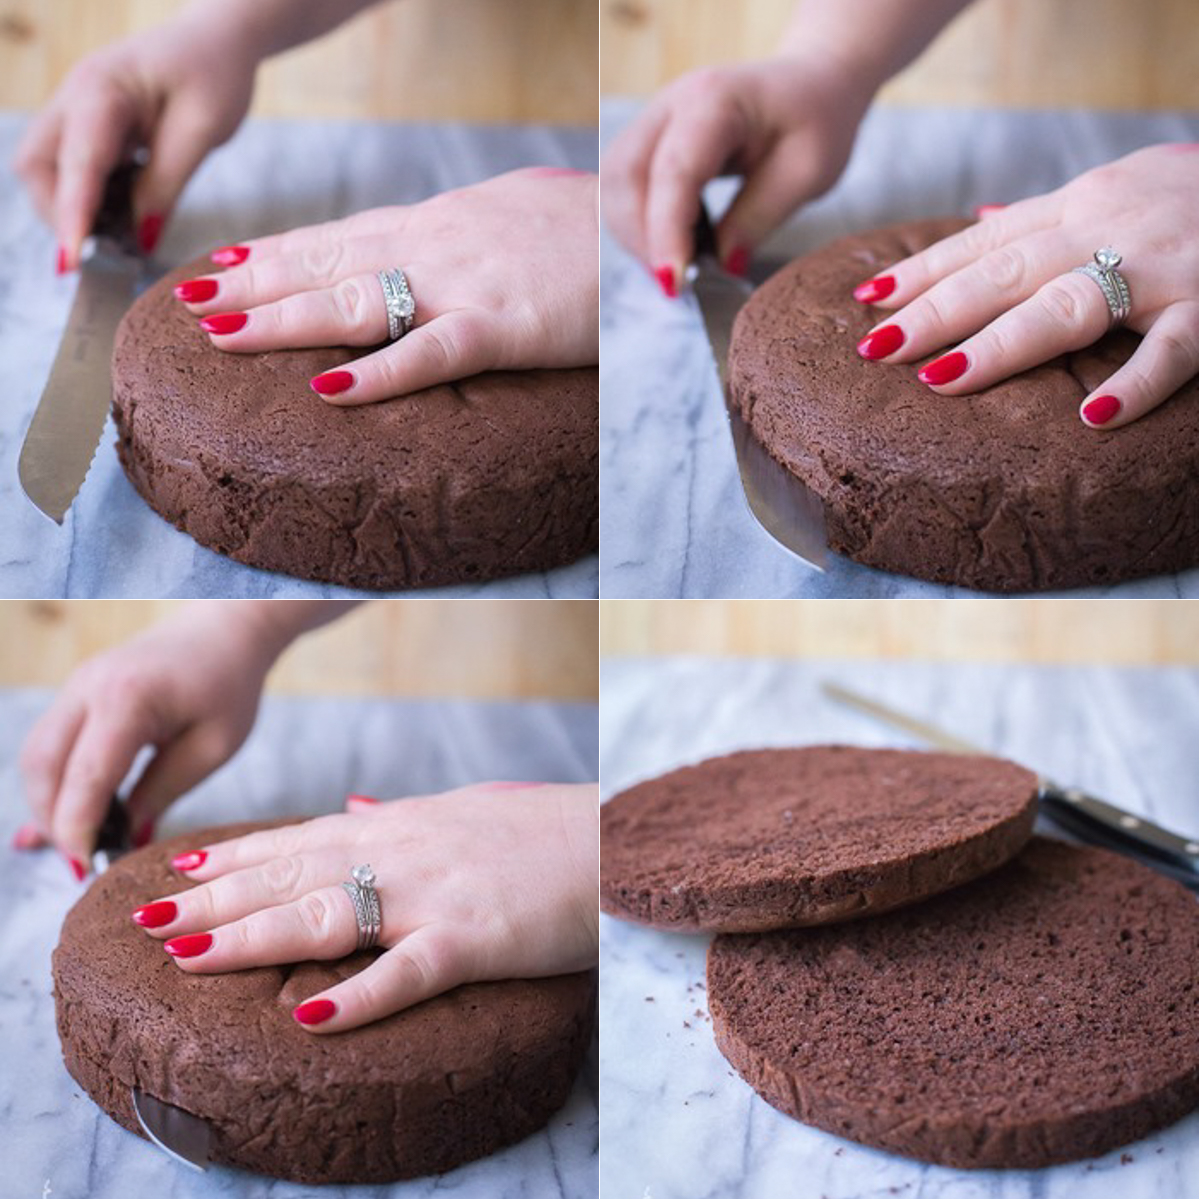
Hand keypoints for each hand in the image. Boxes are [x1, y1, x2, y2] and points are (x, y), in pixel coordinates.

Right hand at [12, 8, 256, 269]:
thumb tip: (138, 237)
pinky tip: (125, 212)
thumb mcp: (202, 131)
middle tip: (104, 251)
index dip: (72, 215)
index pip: (77, 163)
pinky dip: (89, 197)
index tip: (73, 261)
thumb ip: (167, 184)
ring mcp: (77, 109)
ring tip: (118, 235)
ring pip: (47, 169)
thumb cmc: (215, 74)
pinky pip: (71, 168)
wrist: (219, 38)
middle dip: (61, 213)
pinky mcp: (89, 124)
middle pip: (38, 166)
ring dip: (73, 208)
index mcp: (102, 90)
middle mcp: (76, 96)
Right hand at [17, 604, 279, 875]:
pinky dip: (53, 782)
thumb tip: (127, 839)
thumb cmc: (229, 684)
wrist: (226, 629)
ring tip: (81, 841)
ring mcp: (76, 685)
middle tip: (85, 860)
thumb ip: (164, 792)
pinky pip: (48, 744)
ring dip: (49, 804)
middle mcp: (88, 687)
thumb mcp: (213, 747)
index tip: (88, 867)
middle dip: (56, 821)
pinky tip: (66, 816)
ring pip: (36, 757)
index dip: (79, 828)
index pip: (86, 776)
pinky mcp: (77, 692)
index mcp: (128, 699)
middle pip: (43, 768)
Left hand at [130, 783, 599, 1033]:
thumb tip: (356, 809)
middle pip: (292, 875)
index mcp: (401, 827)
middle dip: (214, 898)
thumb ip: (405, 815)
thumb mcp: (466, 809)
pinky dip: (358, 996)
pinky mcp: (475, 938)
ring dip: (250, 936)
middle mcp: (402, 853)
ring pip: (325, 914)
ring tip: (183, 954)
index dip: (233, 859)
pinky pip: (408, 970)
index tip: (176, 870)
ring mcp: (434, 894)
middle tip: (143, 917)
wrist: (614, 839)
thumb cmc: (544, 831)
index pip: (300, 838)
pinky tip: (309, 1018)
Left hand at [171, 168, 598, 404]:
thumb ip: (469, 233)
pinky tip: (330, 390)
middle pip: (328, 263)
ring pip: (356, 300)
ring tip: (221, 335)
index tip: (223, 266)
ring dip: (284, 319)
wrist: (652, 224)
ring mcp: (465, 283)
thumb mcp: (517, 214)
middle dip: (255, 284)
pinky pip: (431, 352)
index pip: (341, 235)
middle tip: (191, 304)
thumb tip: (443, 247)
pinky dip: (380, 373)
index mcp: (440, 223)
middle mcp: (436, 245)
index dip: (277, 252)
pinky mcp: (505, 326)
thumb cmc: (593, 227)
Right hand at [601, 56, 870, 295]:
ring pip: (614, 184)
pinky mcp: (649, 142)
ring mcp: (654, 120)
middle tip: (678, 283)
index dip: (667, 231)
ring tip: (677, 266)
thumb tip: (721, 265)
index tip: (674, 283)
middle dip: (642, 239)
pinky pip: (623, 187)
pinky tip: (673, 246)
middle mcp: (671, 104)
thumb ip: (760, 217)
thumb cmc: (817, 122)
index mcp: (714, 100)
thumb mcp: (808, 172)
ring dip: (635, 235)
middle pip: (625, 175)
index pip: (673, 171)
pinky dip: (638, 226)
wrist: (811, 84)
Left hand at [853, 143, 1199, 429]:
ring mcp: (1161, 268)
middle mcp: (1108, 229)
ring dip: (1002, 344)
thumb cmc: (1192, 195)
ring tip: (942, 379)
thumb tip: (976, 223)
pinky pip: (1174, 349)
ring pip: (1070, 306)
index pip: (983, 242)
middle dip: (937, 312)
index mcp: (1079, 206)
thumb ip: (1045, 215)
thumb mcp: (1114, 190)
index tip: (868, 301)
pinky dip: (1137, 383)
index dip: (923, 271)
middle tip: (876, 348)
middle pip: (1006, 273)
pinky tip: (1094, 419)